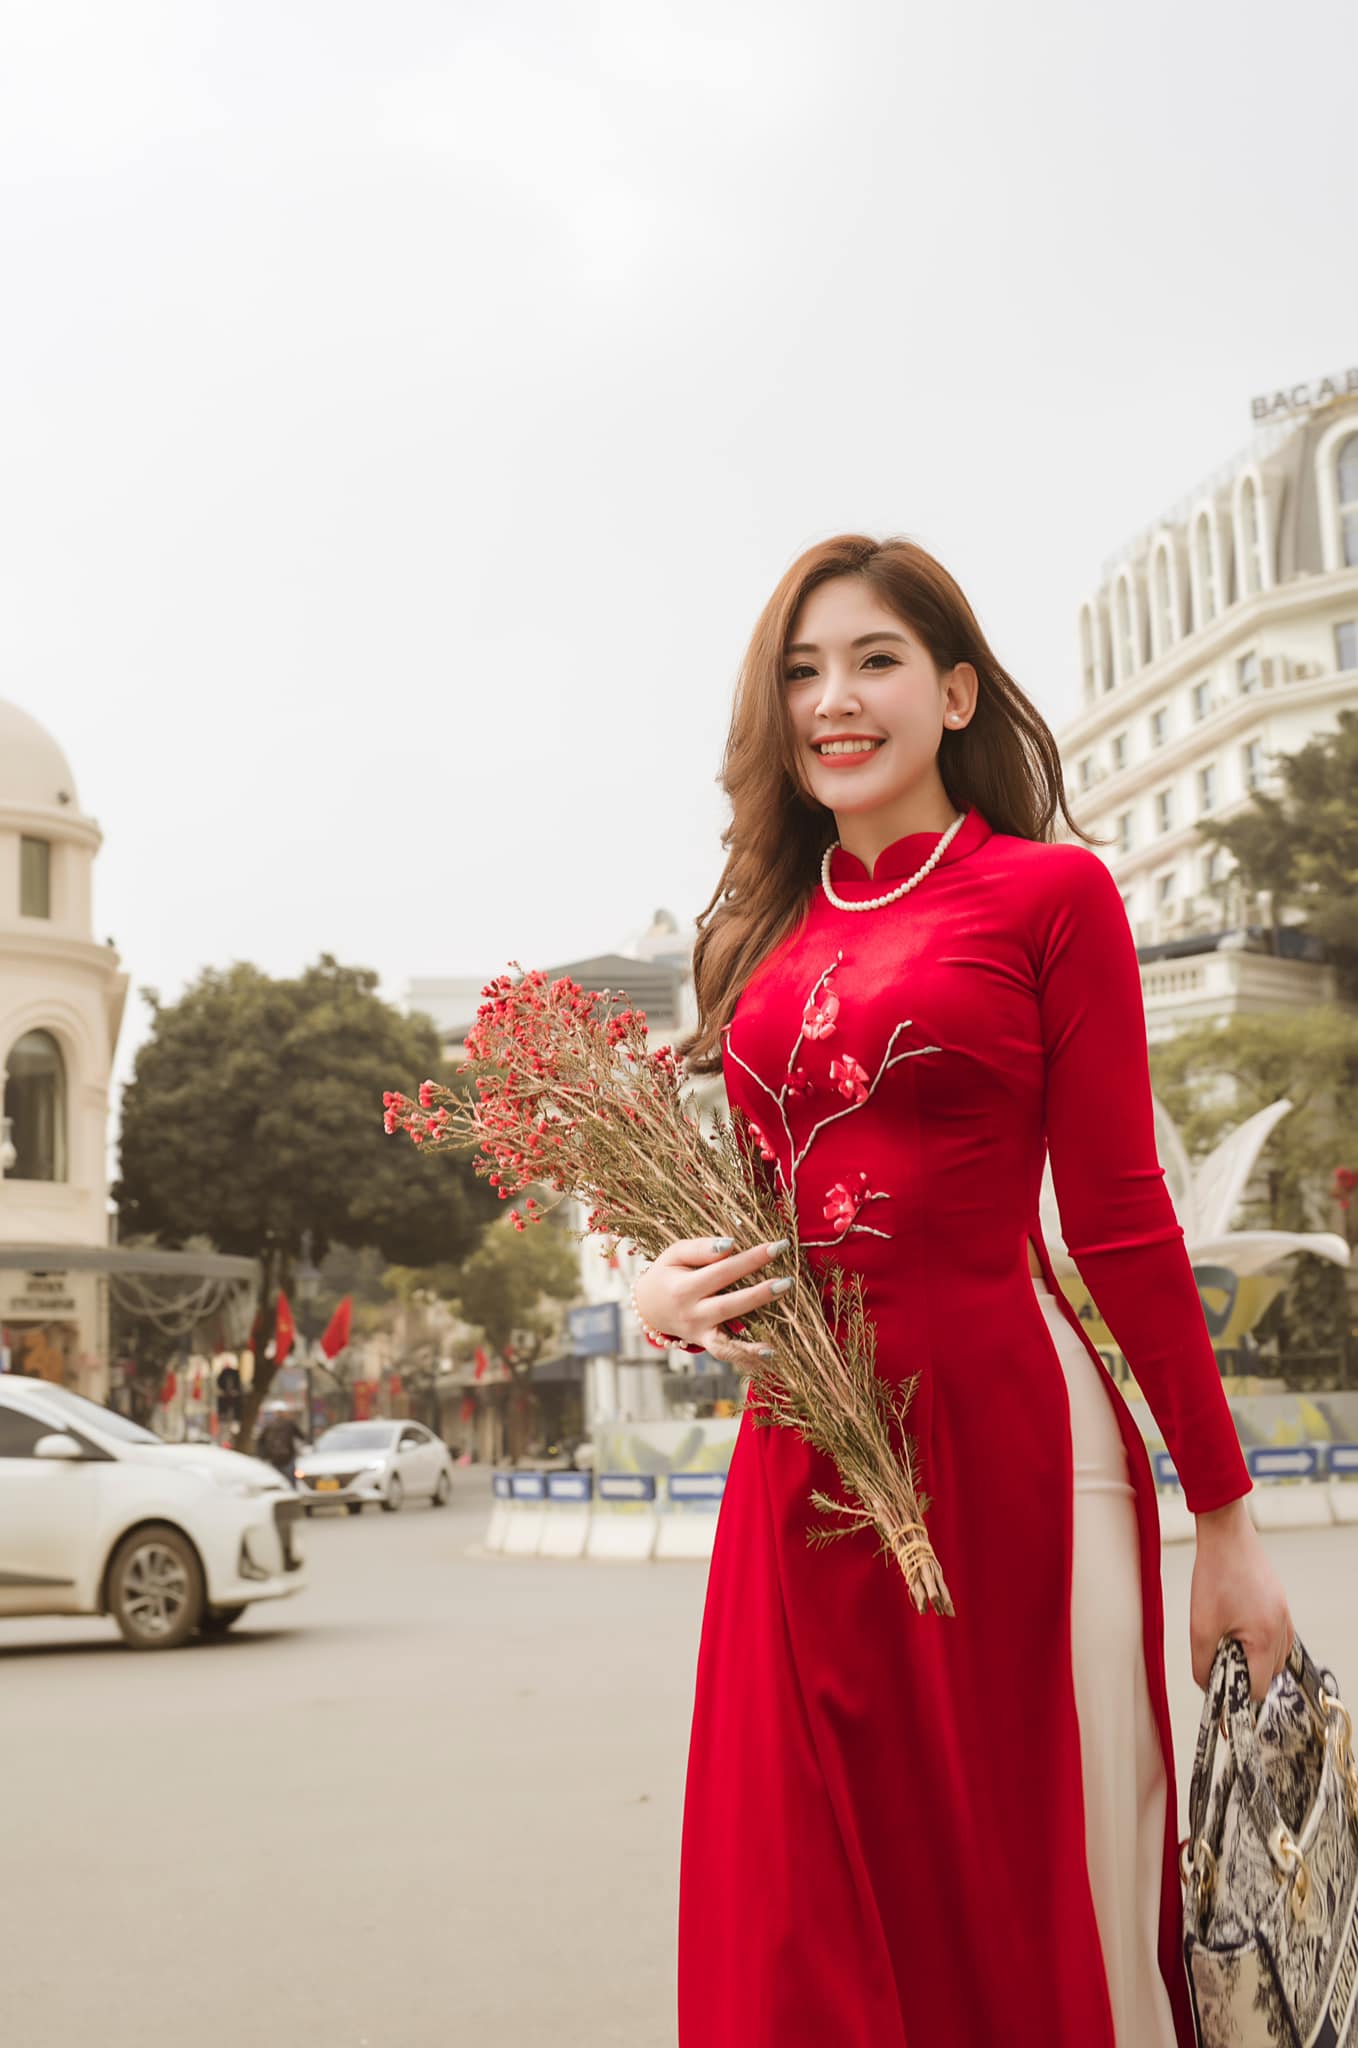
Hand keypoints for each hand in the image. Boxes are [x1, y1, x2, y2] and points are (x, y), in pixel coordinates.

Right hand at [633, 1235, 792, 1369]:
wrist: (648, 1306)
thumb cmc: (667, 1274)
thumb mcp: (675, 1253)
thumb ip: (701, 1248)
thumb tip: (732, 1245)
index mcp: (682, 1288)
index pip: (722, 1271)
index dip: (751, 1259)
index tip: (777, 1247)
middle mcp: (691, 1314)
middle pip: (730, 1304)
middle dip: (760, 1293)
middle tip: (788, 1280)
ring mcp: (699, 1333)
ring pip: (729, 1337)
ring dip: (756, 1332)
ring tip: (781, 1325)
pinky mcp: (705, 1343)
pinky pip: (727, 1353)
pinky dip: (748, 1356)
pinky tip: (771, 1353)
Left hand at [1190, 1496, 1294, 1701]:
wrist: (1226, 1534)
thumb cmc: (1213, 1576)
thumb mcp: (1200, 1626)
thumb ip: (1203, 1665)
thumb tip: (1207, 1688)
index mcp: (1264, 1639)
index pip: (1256, 1688)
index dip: (1237, 1699)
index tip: (1222, 1704)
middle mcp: (1282, 1631)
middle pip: (1268, 1675)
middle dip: (1243, 1677)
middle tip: (1219, 1664)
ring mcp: (1284, 1616)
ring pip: (1273, 1658)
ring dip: (1251, 1660)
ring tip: (1225, 1642)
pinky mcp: (1280, 1605)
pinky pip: (1274, 1637)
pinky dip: (1257, 1642)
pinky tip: (1236, 1628)